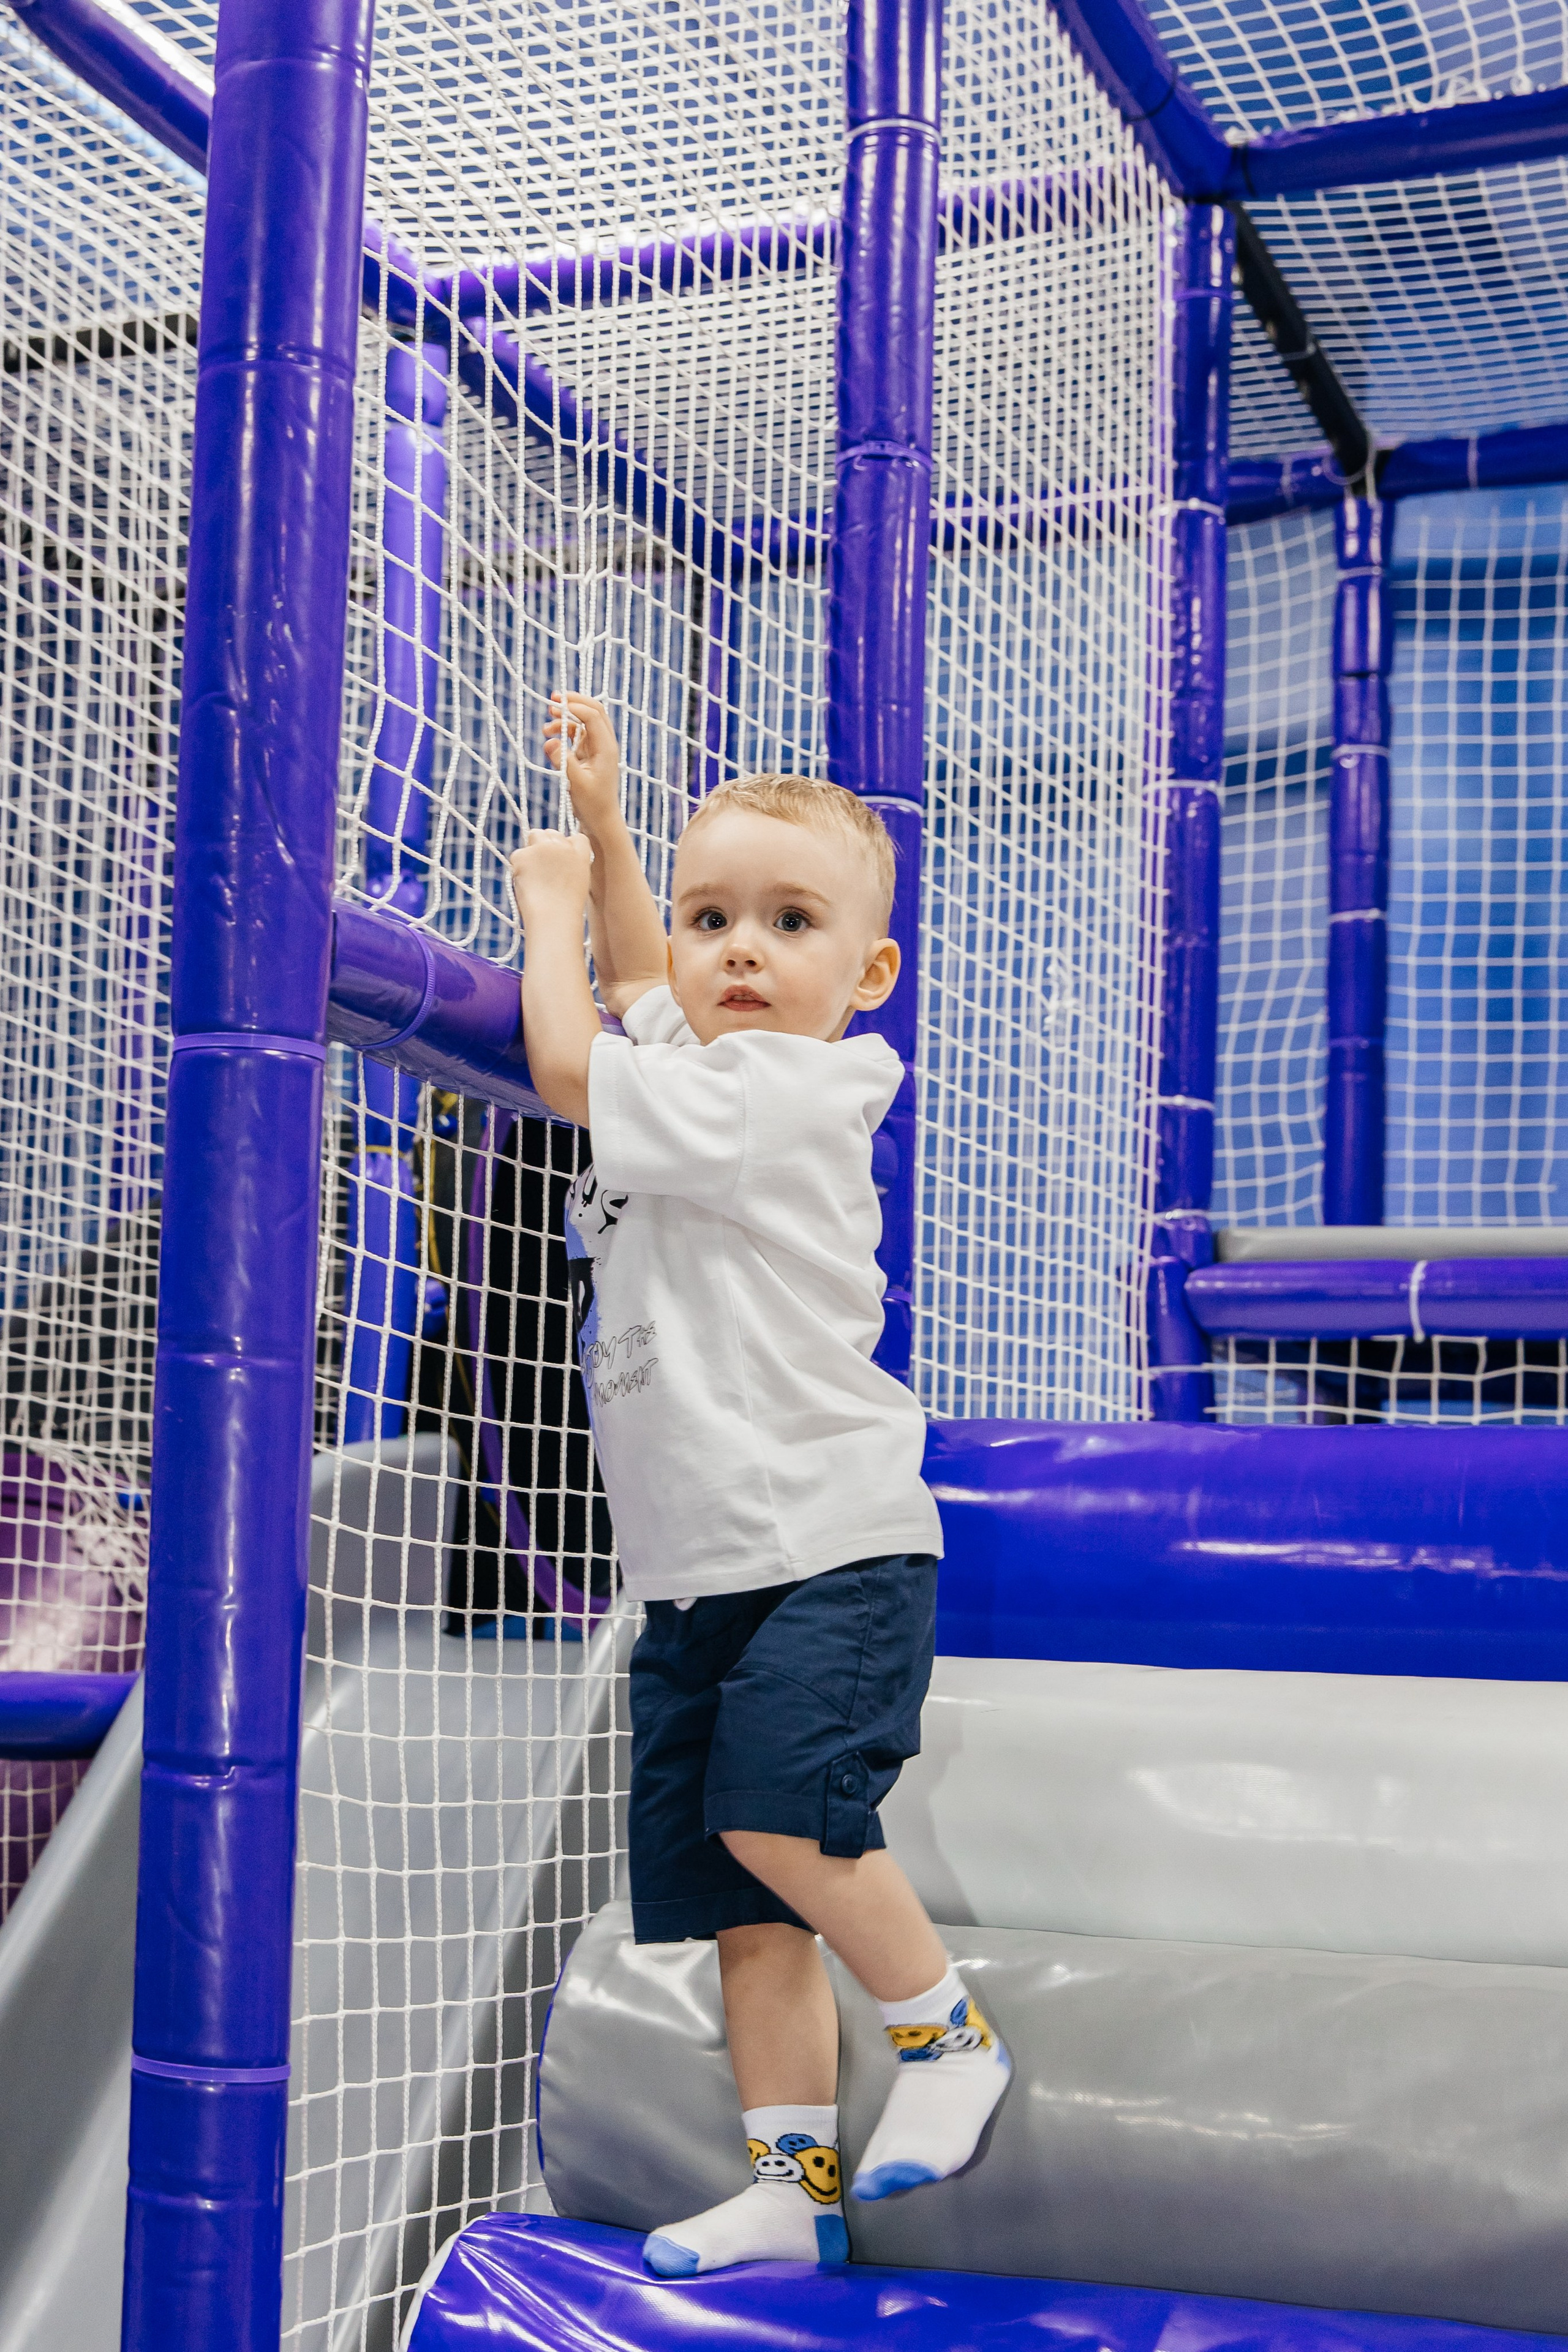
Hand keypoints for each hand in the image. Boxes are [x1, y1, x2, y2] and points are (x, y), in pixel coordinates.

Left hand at [509, 831, 593, 928]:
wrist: (553, 917)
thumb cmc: (567, 908)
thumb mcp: (579, 882)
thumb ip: (571, 865)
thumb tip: (555, 860)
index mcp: (581, 854)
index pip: (576, 838)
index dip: (567, 846)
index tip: (562, 860)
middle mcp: (562, 845)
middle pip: (551, 833)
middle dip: (546, 844)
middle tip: (543, 867)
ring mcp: (542, 848)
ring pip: (534, 835)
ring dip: (532, 849)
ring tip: (534, 873)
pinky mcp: (523, 855)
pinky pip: (517, 854)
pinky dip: (519, 866)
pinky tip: (526, 882)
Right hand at [544, 693, 619, 833]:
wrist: (601, 820)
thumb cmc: (592, 804)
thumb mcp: (576, 783)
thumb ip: (563, 761)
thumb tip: (550, 740)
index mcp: (606, 748)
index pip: (593, 716)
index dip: (574, 707)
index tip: (555, 706)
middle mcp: (604, 744)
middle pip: (593, 710)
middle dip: (574, 701)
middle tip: (553, 697)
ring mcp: (597, 747)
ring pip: (584, 720)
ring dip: (567, 716)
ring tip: (547, 720)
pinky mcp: (589, 753)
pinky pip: (578, 733)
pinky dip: (565, 730)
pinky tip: (550, 736)